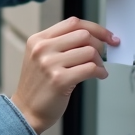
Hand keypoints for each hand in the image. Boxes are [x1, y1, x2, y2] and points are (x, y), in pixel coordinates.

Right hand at [11, 17, 117, 134]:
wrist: (26, 111)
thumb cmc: (38, 86)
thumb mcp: (41, 57)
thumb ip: (61, 44)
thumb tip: (93, 39)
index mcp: (38, 39)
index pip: (73, 23)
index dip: (96, 28)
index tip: (108, 36)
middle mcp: (42, 49)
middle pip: (83, 35)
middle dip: (100, 45)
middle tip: (103, 55)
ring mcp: (49, 64)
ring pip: (89, 51)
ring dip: (99, 61)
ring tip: (98, 69)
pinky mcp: (59, 80)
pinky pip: (90, 69)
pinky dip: (100, 72)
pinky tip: (99, 76)